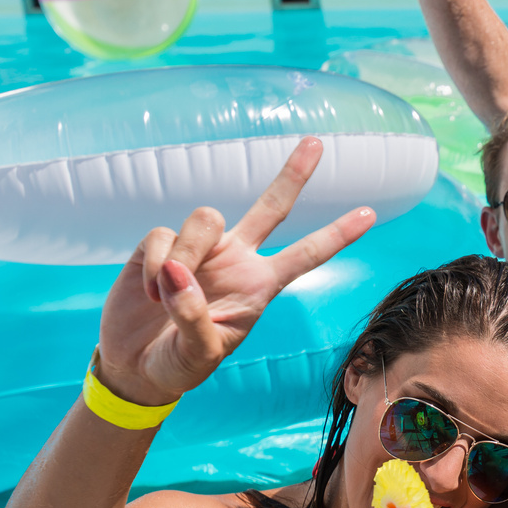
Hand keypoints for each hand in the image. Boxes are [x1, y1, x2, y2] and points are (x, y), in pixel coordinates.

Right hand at [96, 137, 373, 405]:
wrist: (136, 365)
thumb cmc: (178, 363)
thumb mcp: (198, 354)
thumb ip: (195, 318)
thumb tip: (180, 273)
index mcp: (260, 286)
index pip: (307, 255)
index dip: (337, 234)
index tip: (370, 213)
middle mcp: (237, 259)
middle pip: (272, 207)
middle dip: (293, 174)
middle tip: (317, 142)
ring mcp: (201, 249)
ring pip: (207, 218)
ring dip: (188, 253)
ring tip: (166, 297)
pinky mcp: (161, 245)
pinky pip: (163, 236)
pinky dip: (155, 267)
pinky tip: (149, 293)